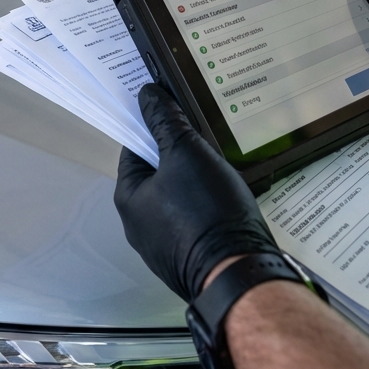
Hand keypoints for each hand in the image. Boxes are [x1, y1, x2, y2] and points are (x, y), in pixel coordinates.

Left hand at [114, 84, 277, 301]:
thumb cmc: (206, 212)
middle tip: (204, 138)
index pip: (134, 148)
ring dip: (196, 180)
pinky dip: (207, 207)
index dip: (153, 125)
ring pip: (178, 197)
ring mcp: (164, 245)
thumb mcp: (185, 152)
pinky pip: (194, 221)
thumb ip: (165, 120)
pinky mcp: (189, 258)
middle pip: (157, 173)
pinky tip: (226, 198)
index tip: (174, 111)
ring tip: (220, 166)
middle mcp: (139, 224)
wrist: (240, 273)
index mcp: (128, 198)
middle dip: (180, 154)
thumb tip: (147, 94)